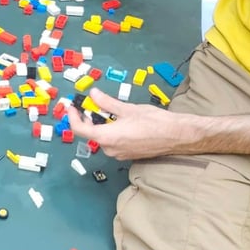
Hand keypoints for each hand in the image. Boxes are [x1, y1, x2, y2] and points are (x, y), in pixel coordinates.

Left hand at [67, 88, 197, 159]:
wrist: (177, 136)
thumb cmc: (154, 121)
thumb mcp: (127, 109)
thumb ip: (107, 103)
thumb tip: (93, 94)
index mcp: (107, 137)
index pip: (80, 129)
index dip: (72, 117)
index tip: (71, 106)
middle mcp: (110, 149)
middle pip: (91, 133)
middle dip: (88, 118)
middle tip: (91, 104)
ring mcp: (118, 154)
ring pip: (102, 138)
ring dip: (101, 124)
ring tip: (107, 110)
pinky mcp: (127, 155)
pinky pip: (112, 142)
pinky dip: (110, 131)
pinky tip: (119, 121)